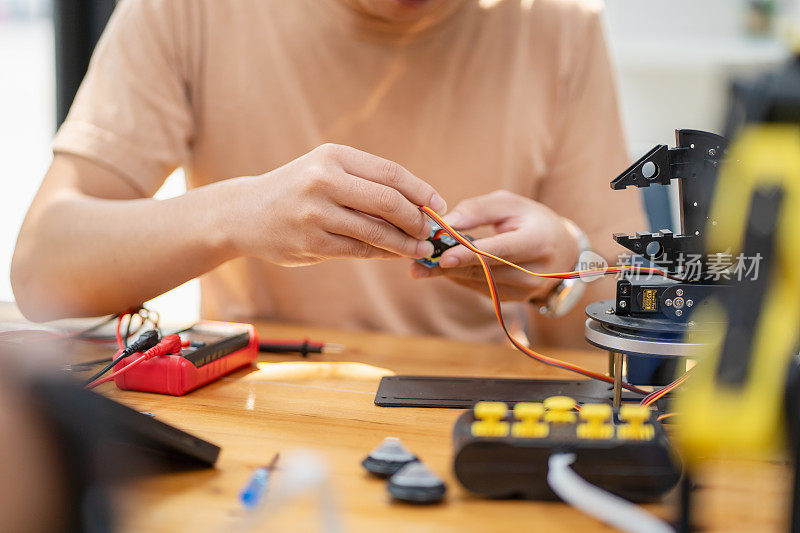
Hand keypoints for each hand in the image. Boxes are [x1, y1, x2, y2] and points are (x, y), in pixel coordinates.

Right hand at [230, 144, 446, 265]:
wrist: (244, 213)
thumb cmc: (296, 190)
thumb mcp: (326, 170)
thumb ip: (365, 183)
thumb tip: (418, 205)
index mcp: (333, 155)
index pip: (390, 173)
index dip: (421, 191)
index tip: (439, 204)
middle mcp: (324, 180)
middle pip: (389, 201)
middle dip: (417, 219)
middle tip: (431, 230)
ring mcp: (316, 213)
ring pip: (376, 231)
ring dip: (405, 243)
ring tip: (421, 248)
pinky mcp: (312, 242)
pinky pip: (359, 251)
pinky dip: (383, 254)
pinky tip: (395, 255)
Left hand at [408, 190, 577, 300]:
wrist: (561, 250)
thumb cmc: (532, 220)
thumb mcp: (509, 204)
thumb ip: (477, 210)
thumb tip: (446, 223)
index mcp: (538, 241)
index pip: (499, 251)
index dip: (470, 255)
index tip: (443, 256)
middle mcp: (535, 271)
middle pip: (484, 271)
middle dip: (448, 266)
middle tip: (416, 263)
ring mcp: (525, 290)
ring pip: (478, 282)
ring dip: (448, 274)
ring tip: (421, 265)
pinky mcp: (513, 299)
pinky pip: (480, 289)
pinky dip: (460, 278)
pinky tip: (444, 268)